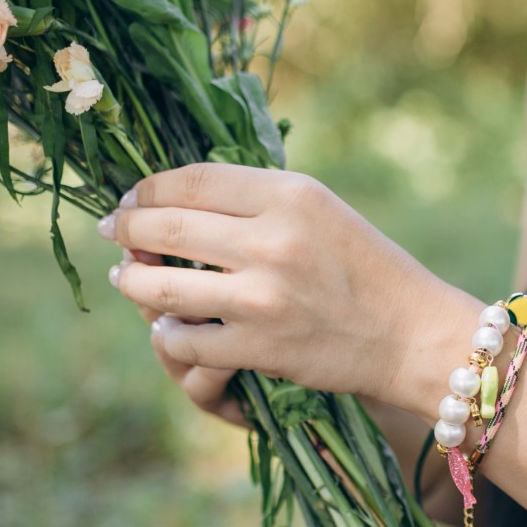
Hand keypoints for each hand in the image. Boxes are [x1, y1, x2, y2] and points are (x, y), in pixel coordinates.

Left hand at [99, 161, 457, 408]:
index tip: (132, 199)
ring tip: (130, 280)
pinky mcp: (261, 347)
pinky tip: (169, 329)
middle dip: (126, 229)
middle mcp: (272, 240)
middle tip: (115, 234)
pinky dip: (168, 336)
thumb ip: (257, 201)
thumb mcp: (321, 211)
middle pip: (164, 225)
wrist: (411, 335)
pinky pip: (185, 340)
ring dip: (134, 283)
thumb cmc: (366, 269)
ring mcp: (263, 296)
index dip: (146, 189)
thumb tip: (175, 200)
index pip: (190, 179)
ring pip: (161, 286)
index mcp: (289, 194)